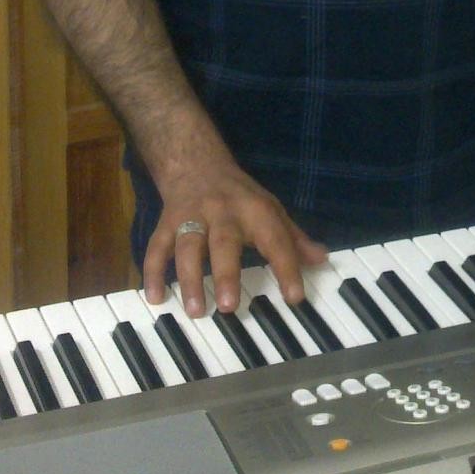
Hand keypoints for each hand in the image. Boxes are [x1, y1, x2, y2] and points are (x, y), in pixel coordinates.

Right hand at [142, 156, 328, 317]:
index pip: (274, 239)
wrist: (195, 164)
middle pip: (223, 242)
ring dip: (189, 278)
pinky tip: (154, 297)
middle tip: (229, 307)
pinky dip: (153, 272)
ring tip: (195, 310)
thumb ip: (293, 238)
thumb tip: (321, 259)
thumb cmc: (240, 196)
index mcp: (254, 210)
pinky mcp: (165, 223)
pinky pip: (155, 247)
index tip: (294, 298)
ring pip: (186, 246)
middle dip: (226, 273)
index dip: (286, 267)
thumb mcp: (271, 210)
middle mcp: (222, 212)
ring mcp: (191, 217)